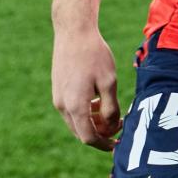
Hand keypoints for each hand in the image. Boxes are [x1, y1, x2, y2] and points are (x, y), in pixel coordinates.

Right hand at [51, 26, 121, 149]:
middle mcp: (62, 106)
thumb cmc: (94, 55)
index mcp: (75, 106)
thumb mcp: (109, 82)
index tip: (117, 144)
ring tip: (111, 111)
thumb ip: (110, 108)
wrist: (73, 33)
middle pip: (81, 132)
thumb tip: (111, 126)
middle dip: (101, 133)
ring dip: (93, 122)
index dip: (103, 144)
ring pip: (76, 121)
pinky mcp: (58, 90)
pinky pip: (71, 110)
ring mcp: (57, 98)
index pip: (88, 137)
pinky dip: (85, 112)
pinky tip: (98, 101)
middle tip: (119, 124)